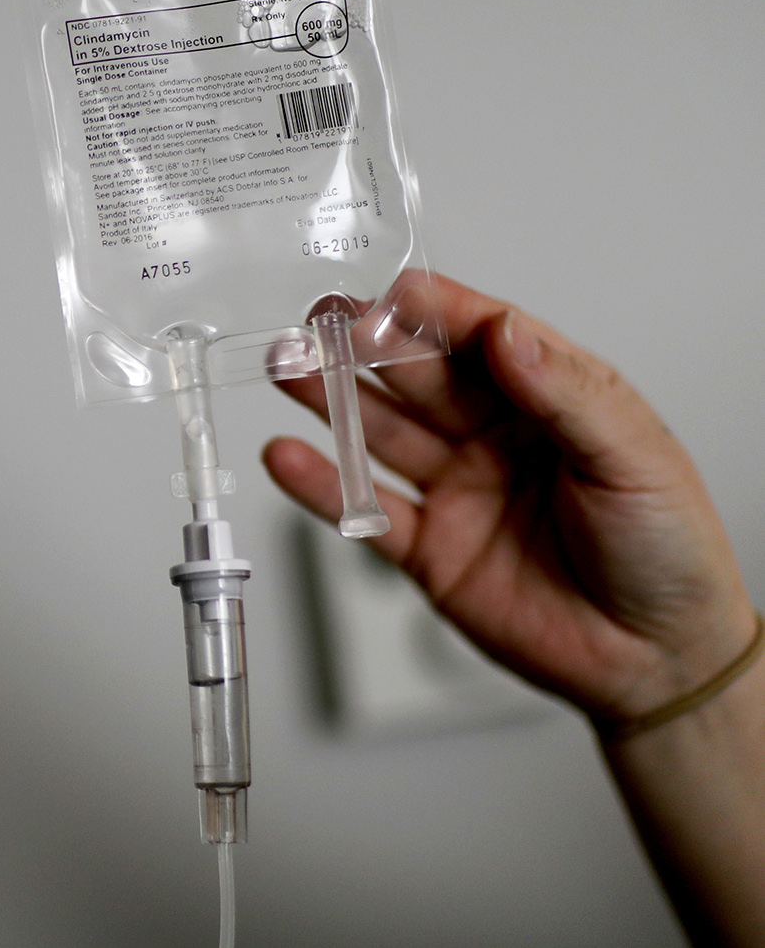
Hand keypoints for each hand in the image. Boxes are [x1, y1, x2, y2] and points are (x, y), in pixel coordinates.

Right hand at [262, 274, 753, 721]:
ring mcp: (458, 488)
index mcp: (550, 397)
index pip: (481, 336)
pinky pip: (365, 510)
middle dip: (363, 344)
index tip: (394, 295)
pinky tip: (289, 457)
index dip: (435, 312)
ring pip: (379, 431)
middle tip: (319, 322)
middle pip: (415, 375)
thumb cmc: (670, 552)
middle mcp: (494, 434)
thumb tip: (506, 332)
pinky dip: (322, 484)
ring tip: (287, 367)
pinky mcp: (430, 549)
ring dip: (329, 398)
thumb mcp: (634, 458)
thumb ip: (566, 394)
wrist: (658, 663)